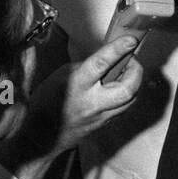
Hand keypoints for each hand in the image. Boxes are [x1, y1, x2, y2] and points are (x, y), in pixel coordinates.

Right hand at [0, 35, 143, 178]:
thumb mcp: (60, 76)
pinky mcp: (105, 124)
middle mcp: (92, 102)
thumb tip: (105, 61)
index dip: (118, 49)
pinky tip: (121, 86)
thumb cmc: (46, 103)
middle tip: (132, 59)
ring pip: (131, 99)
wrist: (41, 138)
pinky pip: (124, 107)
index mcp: (77, 85)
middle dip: (136, 71)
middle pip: (127, 89)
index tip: (131, 40)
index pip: (101, 64)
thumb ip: (85, 67)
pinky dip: (127, 94)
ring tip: (128, 71)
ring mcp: (101, 116)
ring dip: (134, 82)